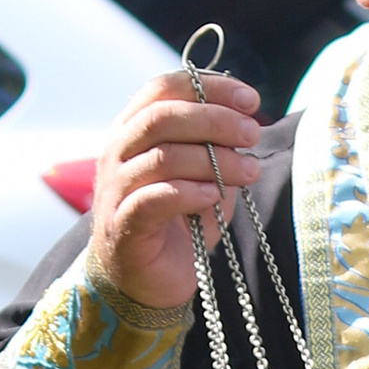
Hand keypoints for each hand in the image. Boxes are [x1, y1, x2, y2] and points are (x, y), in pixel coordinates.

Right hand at [87, 68, 264, 314]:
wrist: (148, 280)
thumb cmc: (179, 221)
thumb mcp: (204, 175)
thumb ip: (217, 147)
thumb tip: (247, 123)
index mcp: (135, 128)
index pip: (165, 89)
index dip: (209, 87)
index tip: (252, 101)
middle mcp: (118, 151)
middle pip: (162, 116)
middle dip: (215, 120)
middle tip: (252, 135)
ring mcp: (116, 187)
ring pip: (163, 157)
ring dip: (213, 160)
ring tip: (248, 172)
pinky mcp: (123, 224)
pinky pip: (155, 198)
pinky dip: (190, 193)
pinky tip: (215, 196)